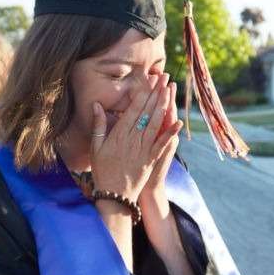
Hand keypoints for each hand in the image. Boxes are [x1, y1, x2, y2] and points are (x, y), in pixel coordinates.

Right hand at [90, 73, 179, 202]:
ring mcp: (142, 150)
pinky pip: (162, 144)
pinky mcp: (150, 159)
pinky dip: (170, 133)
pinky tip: (178, 122)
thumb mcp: (96, 147)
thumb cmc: (102, 170)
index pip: (133, 109)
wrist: (114, 196)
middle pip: (146, 112)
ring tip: (170, 91)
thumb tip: (97, 104)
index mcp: (118, 135)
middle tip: (164, 78)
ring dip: (163, 106)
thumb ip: (98, 125)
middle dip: (156, 93)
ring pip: (155, 124)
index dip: (143, 93)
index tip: (150, 80)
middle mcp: (132, 140)